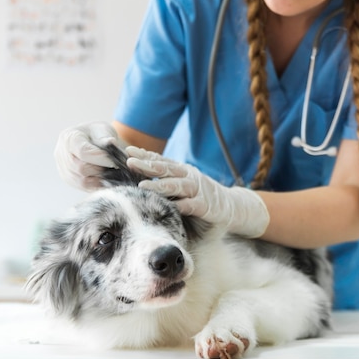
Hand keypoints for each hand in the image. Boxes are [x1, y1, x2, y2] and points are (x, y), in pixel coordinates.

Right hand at [54, 122, 123, 190]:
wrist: (90, 139)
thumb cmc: (97, 133)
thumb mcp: (103, 128)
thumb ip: (105, 136)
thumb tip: (111, 143)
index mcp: (69, 138)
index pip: (83, 151)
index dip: (100, 158)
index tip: (115, 161)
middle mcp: (61, 154)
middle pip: (81, 168)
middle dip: (100, 169)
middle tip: (114, 166)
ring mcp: (63, 169)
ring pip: (82, 181)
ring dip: (99, 178)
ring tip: (110, 171)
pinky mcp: (68, 179)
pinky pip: (83, 187)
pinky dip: (97, 184)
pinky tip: (105, 177)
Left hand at [126, 147, 269, 237]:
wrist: (231, 207)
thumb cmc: (199, 199)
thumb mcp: (181, 189)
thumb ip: (164, 186)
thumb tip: (135, 183)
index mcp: (180, 171)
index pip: (160, 160)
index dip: (145, 155)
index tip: (128, 151)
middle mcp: (188, 176)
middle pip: (165, 169)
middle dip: (147, 165)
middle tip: (130, 162)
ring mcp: (197, 190)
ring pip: (176, 185)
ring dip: (159, 185)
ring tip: (143, 185)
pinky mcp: (205, 205)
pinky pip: (191, 205)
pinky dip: (181, 205)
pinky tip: (170, 206)